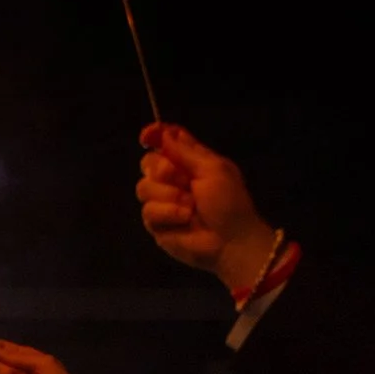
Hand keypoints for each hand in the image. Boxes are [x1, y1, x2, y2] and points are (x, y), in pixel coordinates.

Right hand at [135, 124, 276, 289]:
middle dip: (162, 170)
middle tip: (182, 180)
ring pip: (143, 187)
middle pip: (148, 162)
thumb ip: (186, 151)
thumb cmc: (229, 202)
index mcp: (189, 161)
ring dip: (168, 195)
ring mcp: (162, 202)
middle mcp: (172, 179)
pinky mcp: (156, 224)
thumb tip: (163, 133)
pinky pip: (147, 211)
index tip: (147, 136)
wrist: (231, 239)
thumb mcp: (213, 169)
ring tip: (190, 206)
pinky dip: (167, 213)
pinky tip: (184, 219)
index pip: (165, 141)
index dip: (154, 135)